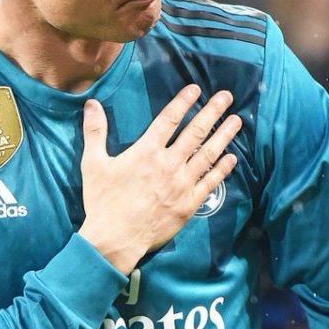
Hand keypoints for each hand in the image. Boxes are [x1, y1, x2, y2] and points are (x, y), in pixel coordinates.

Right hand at [79, 84, 239, 272]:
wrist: (116, 239)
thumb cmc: (103, 202)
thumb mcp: (93, 164)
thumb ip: (95, 132)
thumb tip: (91, 104)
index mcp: (146, 151)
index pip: (169, 119)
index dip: (183, 102)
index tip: (196, 89)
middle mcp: (169, 164)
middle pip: (196, 132)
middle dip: (212, 112)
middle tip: (226, 97)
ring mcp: (182, 185)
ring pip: (208, 155)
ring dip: (224, 136)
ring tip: (237, 122)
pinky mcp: (189, 204)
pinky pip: (210, 183)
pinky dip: (222, 170)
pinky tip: (232, 158)